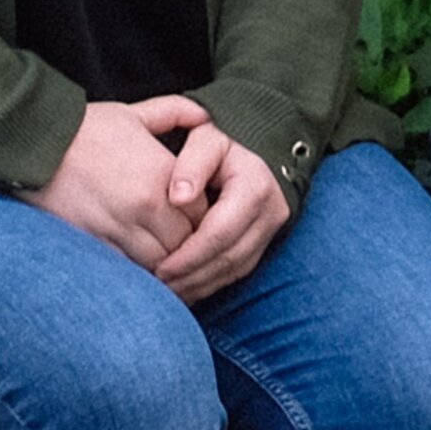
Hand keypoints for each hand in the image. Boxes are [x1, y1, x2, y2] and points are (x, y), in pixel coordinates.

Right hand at [20, 95, 207, 266]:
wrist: (32, 147)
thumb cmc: (84, 129)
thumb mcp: (133, 113)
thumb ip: (176, 111)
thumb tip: (205, 114)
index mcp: (160, 174)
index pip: (202, 213)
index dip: (202, 218)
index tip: (195, 216)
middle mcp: (144, 206)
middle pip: (185, 244)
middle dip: (187, 245)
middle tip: (183, 241)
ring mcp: (117, 229)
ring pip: (158, 264)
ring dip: (164, 263)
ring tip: (163, 256)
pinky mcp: (93, 246)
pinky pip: (127, 271)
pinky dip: (136, 272)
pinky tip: (135, 261)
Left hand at [148, 114, 296, 303]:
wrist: (253, 146)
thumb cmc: (223, 142)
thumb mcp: (207, 138)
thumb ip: (193, 162)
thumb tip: (178, 197)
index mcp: (255, 186)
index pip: (220, 232)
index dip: (189, 255)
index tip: (160, 268)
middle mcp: (271, 211)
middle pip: (229, 257)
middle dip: (192, 277)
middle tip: (158, 285)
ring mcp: (272, 228)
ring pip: (236, 269)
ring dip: (201, 285)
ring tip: (168, 291)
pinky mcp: (266, 240)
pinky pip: (239, 270)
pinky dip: (212, 281)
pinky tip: (187, 286)